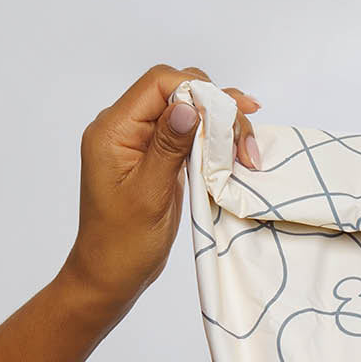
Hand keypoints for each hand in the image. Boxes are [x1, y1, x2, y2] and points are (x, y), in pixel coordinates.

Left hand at [63, 64, 261, 311]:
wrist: (111, 276)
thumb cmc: (123, 244)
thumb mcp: (148, 195)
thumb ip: (168, 147)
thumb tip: (189, 106)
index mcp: (113, 130)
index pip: (159, 85)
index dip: (198, 90)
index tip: (232, 115)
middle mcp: (126, 128)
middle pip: (177, 93)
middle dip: (216, 108)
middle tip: (248, 142)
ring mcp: (142, 144)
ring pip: (187, 114)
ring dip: (220, 127)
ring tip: (249, 150)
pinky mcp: (158, 160)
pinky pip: (187, 138)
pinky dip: (213, 143)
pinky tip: (235, 153)